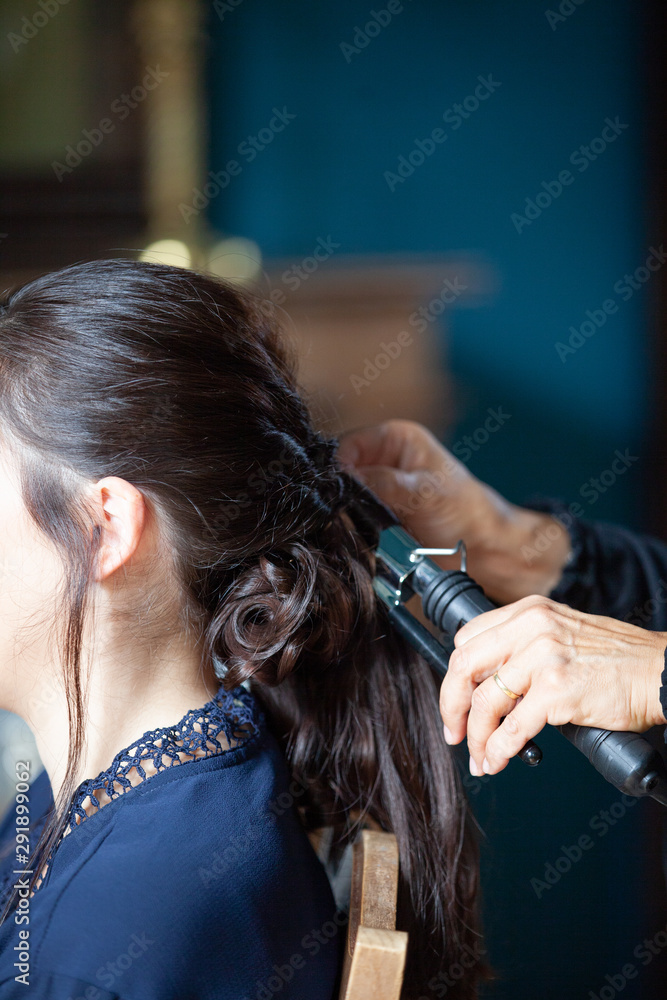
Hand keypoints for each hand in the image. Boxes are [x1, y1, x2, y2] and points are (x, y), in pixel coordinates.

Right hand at [337, 419, 571, 604]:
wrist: (482, 550)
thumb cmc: (465, 512)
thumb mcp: (424, 493)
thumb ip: (383, 483)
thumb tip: (344, 480)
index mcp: (395, 439)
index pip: (349, 445)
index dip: (338, 466)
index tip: (336, 490)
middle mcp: (382, 460)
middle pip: (341, 471)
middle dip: (340, 492)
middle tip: (344, 513)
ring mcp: (376, 489)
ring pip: (342, 498)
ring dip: (345, 514)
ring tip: (355, 528)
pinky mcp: (374, 516)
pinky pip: (349, 520)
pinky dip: (351, 530)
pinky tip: (359, 538)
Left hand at [440, 594, 666, 775]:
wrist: (660, 672)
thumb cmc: (617, 659)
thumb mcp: (561, 633)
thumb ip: (524, 646)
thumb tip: (488, 681)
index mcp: (528, 612)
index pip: (467, 640)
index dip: (455, 676)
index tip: (456, 700)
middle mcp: (531, 628)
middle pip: (464, 666)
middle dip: (452, 706)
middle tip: (454, 732)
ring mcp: (543, 658)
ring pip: (485, 701)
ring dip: (476, 736)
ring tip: (479, 756)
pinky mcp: (558, 691)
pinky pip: (512, 728)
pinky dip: (498, 750)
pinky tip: (497, 761)